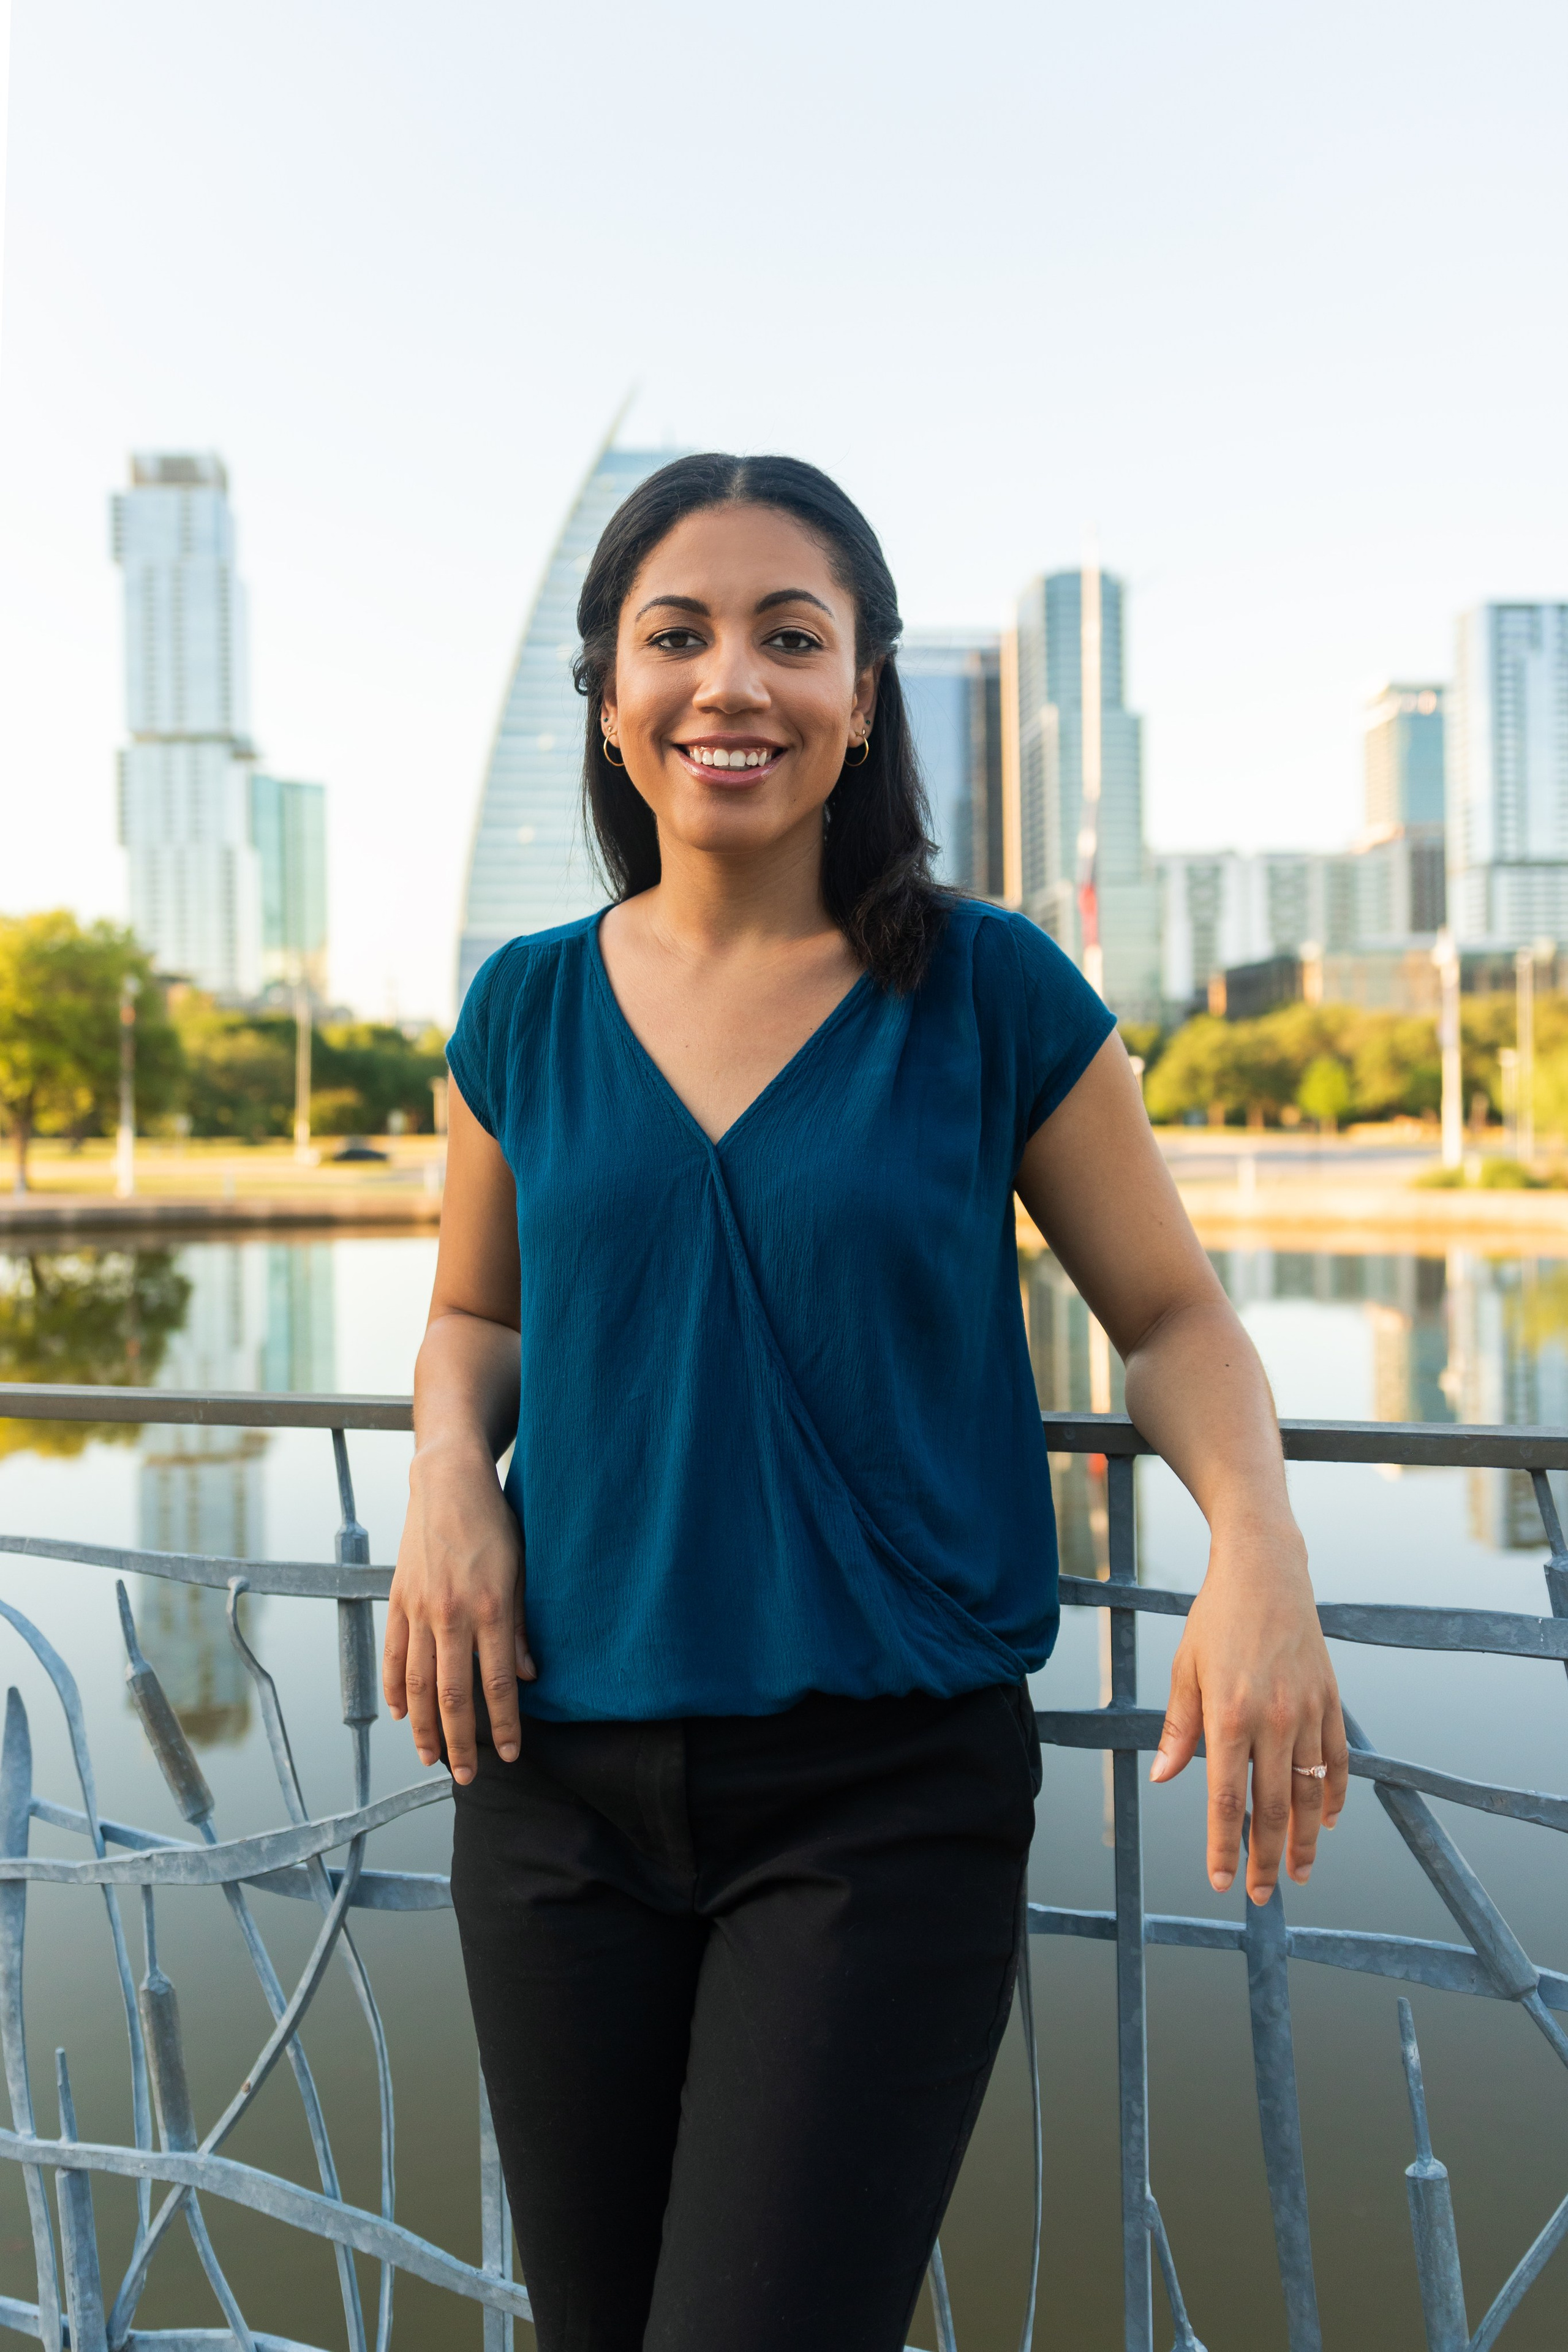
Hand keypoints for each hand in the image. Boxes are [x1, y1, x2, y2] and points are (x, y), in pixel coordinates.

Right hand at [382, 1432, 534, 1784]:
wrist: (448, 1482)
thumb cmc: (495, 1524)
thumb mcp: (523, 1570)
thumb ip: (522, 1627)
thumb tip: (527, 1678)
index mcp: (490, 1608)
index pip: (498, 1682)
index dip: (505, 1724)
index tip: (511, 1754)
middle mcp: (452, 1614)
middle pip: (453, 1694)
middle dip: (460, 1742)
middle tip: (468, 1777)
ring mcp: (420, 1608)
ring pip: (418, 1683)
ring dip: (423, 1727)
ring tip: (430, 1759)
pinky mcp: (398, 1599)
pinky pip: (393, 1654)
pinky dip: (395, 1688)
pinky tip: (399, 1713)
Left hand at [1148, 1521, 1347, 1903]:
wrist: (1266, 1572)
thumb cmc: (1216, 1620)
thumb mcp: (1185, 1669)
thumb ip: (1179, 1728)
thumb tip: (1166, 1778)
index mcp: (1230, 1715)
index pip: (1227, 1799)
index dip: (1225, 1846)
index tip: (1221, 1880)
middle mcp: (1274, 1720)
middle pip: (1272, 1808)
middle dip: (1265, 1859)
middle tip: (1260, 1894)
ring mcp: (1308, 1712)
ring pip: (1309, 1794)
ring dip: (1303, 1840)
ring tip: (1296, 1873)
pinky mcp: (1331, 1700)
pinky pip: (1338, 1762)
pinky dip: (1334, 1796)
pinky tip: (1326, 1823)